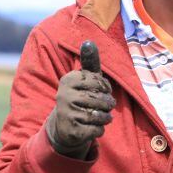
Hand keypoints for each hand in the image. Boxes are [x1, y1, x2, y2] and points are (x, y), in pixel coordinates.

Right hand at [45, 41, 115, 158]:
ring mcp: (66, 114)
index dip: (106, 88)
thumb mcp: (85, 79)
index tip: (99, 91)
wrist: (64, 126)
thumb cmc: (80, 97)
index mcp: (68, 80)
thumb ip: (89, 61)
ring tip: (99, 116)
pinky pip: (97, 130)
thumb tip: (88, 42)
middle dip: (108, 105)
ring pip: (101, 116)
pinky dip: (99, 130)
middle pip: (101, 100)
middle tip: (105, 106)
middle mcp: (63, 96)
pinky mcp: (71, 131)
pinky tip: (91, 127)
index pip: (100, 83)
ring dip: (105, 118)